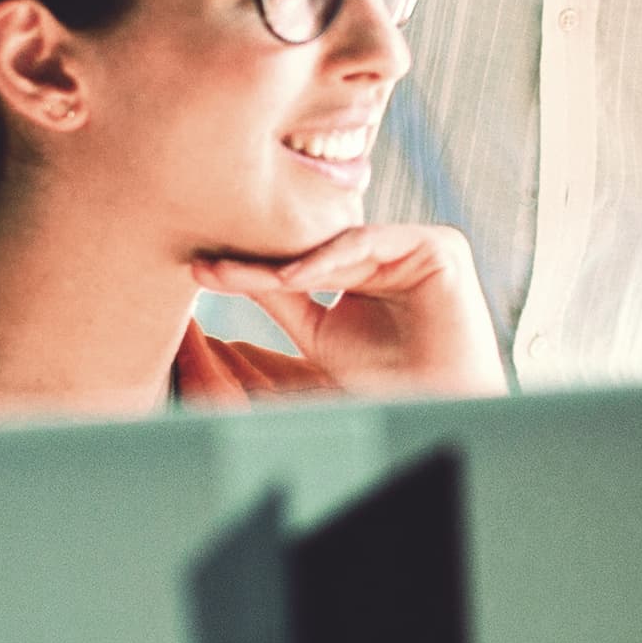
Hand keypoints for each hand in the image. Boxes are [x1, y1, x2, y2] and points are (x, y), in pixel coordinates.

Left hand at [189, 225, 504, 398]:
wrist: (438, 401)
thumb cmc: (388, 379)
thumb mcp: (318, 334)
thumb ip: (281, 298)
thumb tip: (223, 271)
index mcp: (370, 267)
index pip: (306, 260)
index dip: (255, 268)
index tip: (202, 271)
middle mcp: (394, 250)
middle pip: (321, 246)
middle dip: (264, 258)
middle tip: (210, 266)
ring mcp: (418, 245)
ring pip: (343, 241)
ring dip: (292, 261)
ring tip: (240, 274)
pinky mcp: (440, 245)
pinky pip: (375, 241)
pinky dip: (331, 258)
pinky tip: (292, 277)